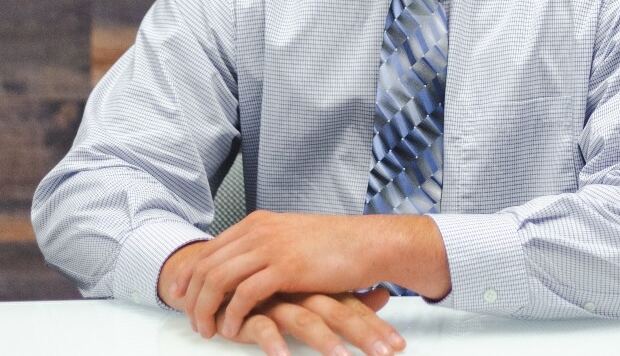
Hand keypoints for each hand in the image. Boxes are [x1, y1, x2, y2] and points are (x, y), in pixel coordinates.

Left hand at [160, 211, 448, 338]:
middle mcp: (259, 231)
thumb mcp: (292, 239)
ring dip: (207, 308)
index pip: (211, 248)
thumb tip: (247, 267)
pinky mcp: (285, 267)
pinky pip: (244, 293)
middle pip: (208, 264)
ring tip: (208, 331)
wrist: (369, 243)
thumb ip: (268, 248)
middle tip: (192, 321)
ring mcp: (271, 247)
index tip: (180, 295)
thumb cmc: (336, 246)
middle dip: (193, 296)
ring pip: (218, 279)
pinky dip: (233, 315)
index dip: (191, 274)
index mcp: (258, 222)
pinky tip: (233, 330)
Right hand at [216, 290, 403, 355]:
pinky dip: (273, 342)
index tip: (399, 345)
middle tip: (385, 354)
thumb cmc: (271, 288)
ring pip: (303, 319)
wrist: (220, 271)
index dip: (375, 326)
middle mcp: (299, 290)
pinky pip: (260, 326)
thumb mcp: (311, 292)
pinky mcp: (246, 310)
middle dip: (362, 334)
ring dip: (324, 341)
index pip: (352, 305)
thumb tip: (384, 295)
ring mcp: (274, 299)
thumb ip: (345, 297)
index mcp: (317, 285)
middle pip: (336, 311)